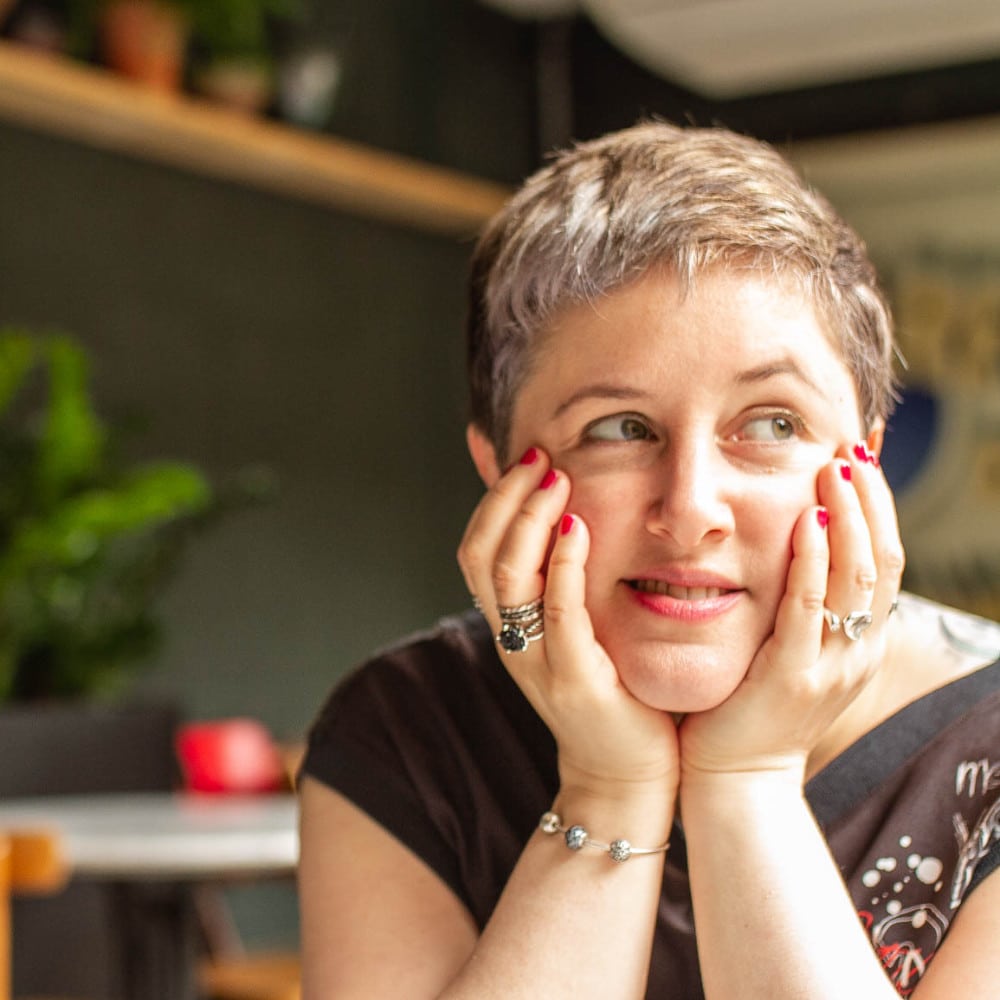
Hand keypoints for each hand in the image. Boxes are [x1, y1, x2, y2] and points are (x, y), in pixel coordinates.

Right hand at [458, 447, 678, 797]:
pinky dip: (562, 562)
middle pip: (480, 553)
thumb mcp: (574, 631)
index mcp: (508, 625)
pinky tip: (578, 526)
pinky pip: (556, 612)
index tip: (528, 458)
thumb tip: (569, 519)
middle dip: (507, 497)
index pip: (475, 549)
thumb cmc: (612, 691)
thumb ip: (562, 583)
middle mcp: (511, 639)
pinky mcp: (575, 679)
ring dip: (529, 517)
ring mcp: (537, 661)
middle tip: (540, 455)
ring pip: (507, 575)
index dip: (494, 500)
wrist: (628, 773)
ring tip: (556, 478)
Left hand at [678, 441, 903, 781]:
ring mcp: (831, 665)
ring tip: (833, 468)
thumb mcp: (793, 650)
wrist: (737, 780)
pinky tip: (805, 522)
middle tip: (851, 448)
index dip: (880, 507)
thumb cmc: (753, 707)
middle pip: (884, 560)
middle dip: (870, 500)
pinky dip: (813, 562)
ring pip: (858, 578)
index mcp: (861, 642)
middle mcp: (858, 651)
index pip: (887, 560)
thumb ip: (803, 603)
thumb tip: (802, 544)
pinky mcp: (792, 676)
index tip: (862, 457)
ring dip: (849, 517)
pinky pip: (809, 609)